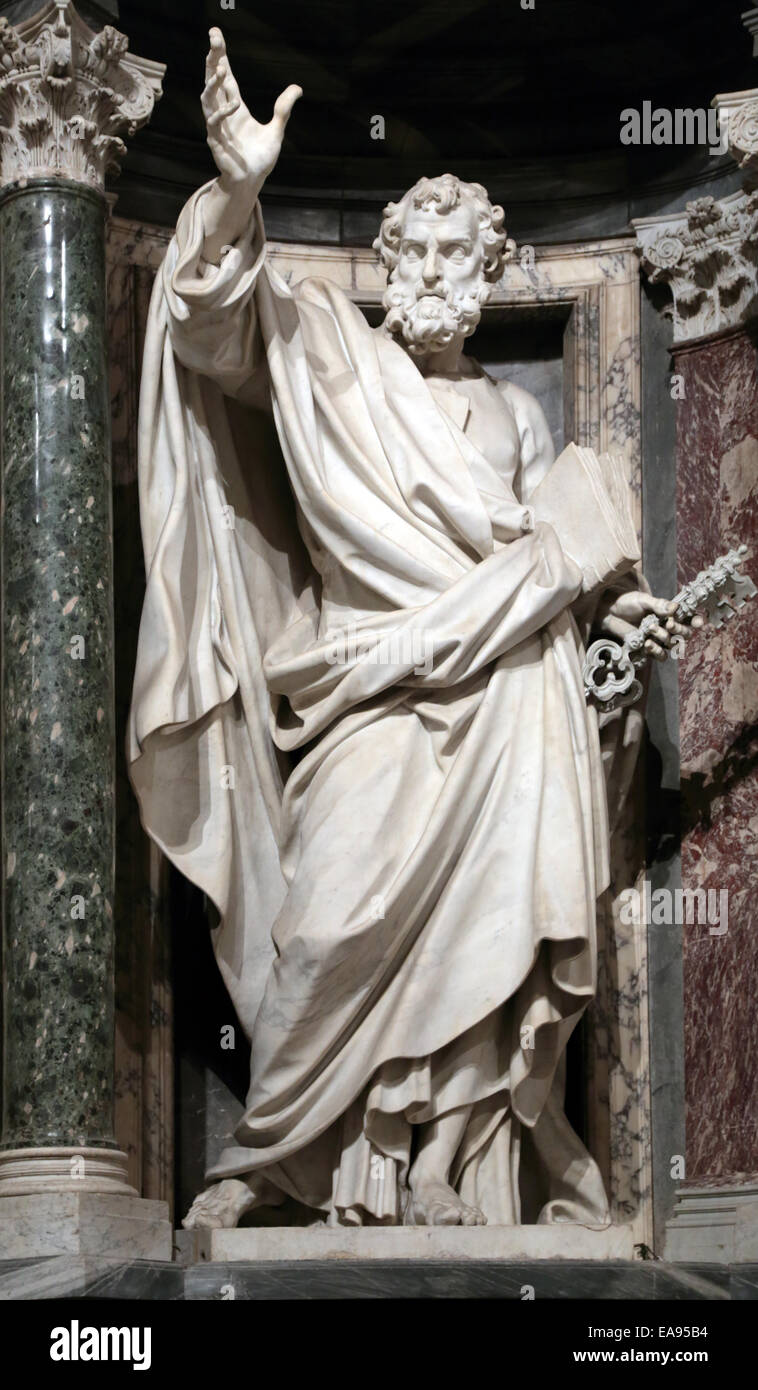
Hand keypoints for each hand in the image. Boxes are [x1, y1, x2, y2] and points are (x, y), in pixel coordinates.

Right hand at [202, 28, 300, 196]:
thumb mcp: (276, 129)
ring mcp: (218, 127)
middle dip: (213, 59)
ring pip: (207, 98)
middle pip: (214, 80)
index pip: (226, 77)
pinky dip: (222, 112)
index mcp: (235, 107)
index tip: (216, 36)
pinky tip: (234, 105)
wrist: (253, 181)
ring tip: (221, 68)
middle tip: (213, 39)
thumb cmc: (261, 157)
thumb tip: (298, 88)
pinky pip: (214, 123)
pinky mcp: (216, 141)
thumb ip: (283, 108)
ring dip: (213, 83)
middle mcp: (224, 114)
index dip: (221, 57)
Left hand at [594, 589, 702, 660]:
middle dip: (678, 630)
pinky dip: (656, 651)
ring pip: (672, 645)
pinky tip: (647, 643)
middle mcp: (668, 627)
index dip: (696, 621)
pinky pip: (660, 655)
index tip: (698, 622)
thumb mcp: (643, 600)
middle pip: (684, 634)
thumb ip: (658, 605)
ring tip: (650, 629)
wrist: (609, 612)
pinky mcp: (649, 649)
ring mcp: (659, 639)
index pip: (689, 619)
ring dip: (664, 639)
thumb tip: (674, 608)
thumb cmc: (628, 602)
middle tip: (668, 623)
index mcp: (671, 613)